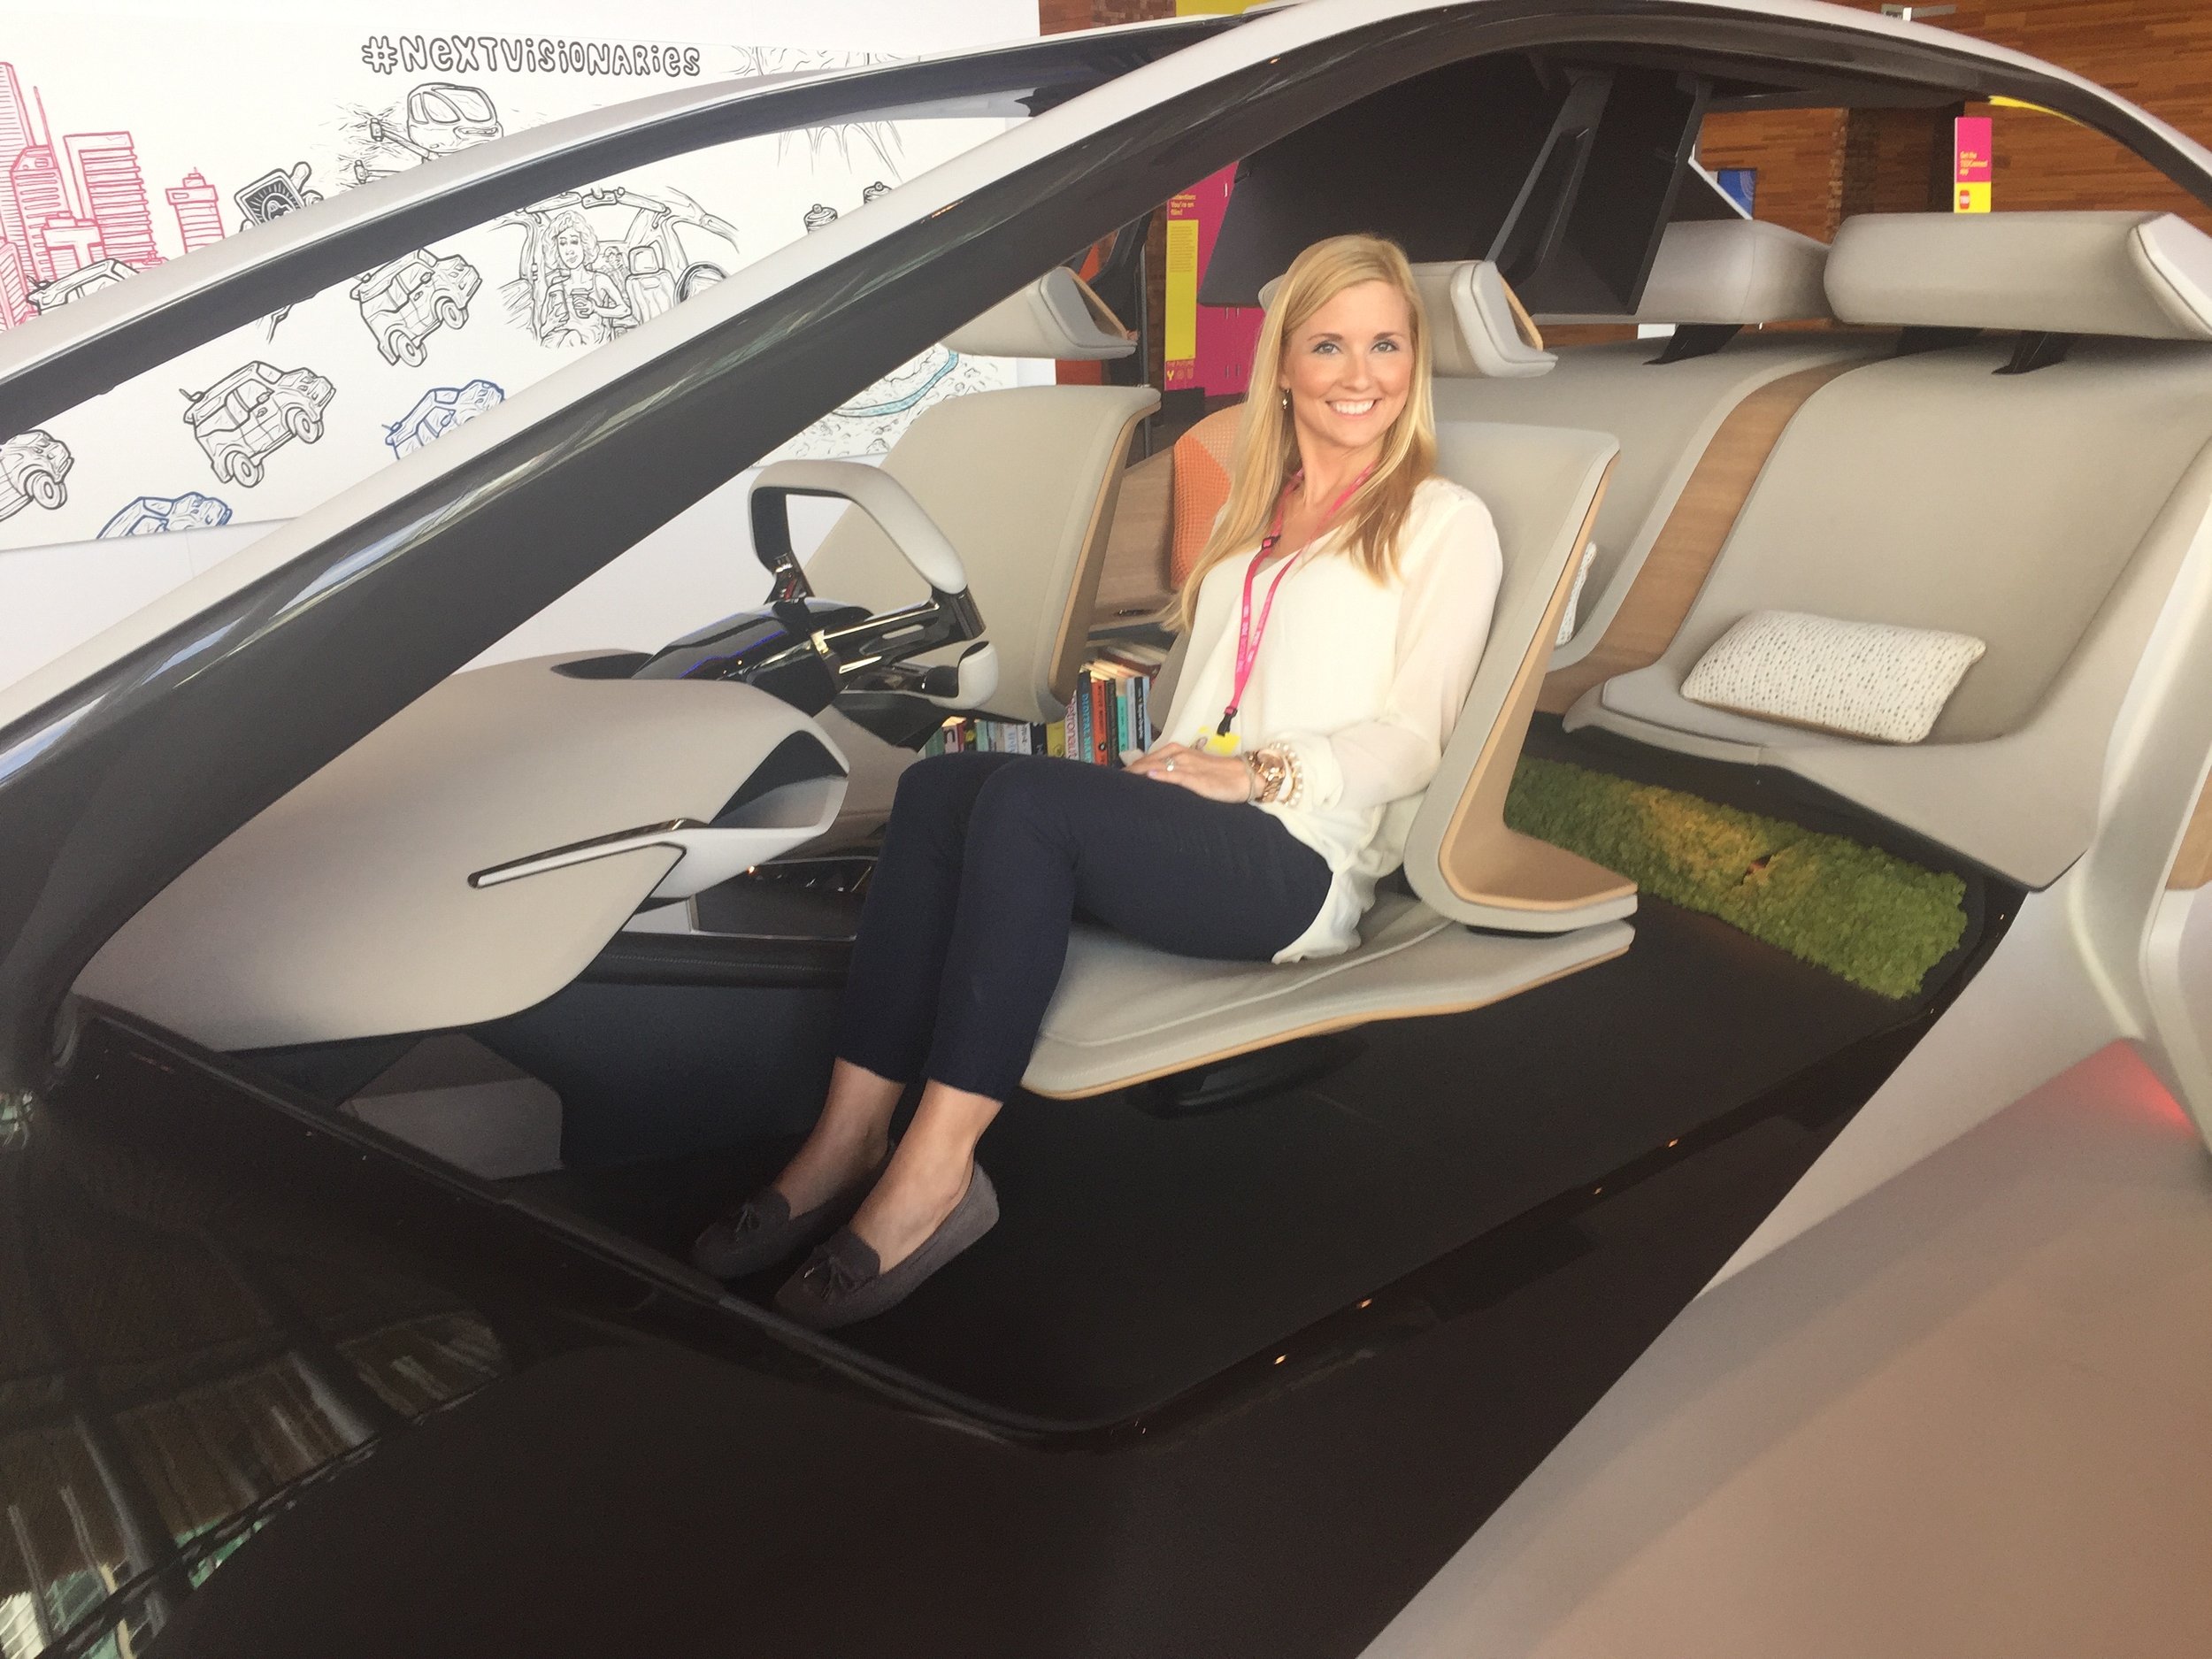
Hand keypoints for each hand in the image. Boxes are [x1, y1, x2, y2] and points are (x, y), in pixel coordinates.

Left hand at [1126, 740, 1250, 803]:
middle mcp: (1179, 756)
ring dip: (1138, 773)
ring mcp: (1188, 766)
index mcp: (1177, 752)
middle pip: (1147, 762)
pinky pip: (1176, 776)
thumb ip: (1173, 772)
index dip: (1130, 768)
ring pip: (1157, 766)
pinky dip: (1162, 775)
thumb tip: (1152, 780)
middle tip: (1113, 783)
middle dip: (1129, 772)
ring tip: (1122, 781)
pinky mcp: (1197, 779)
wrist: (1244, 776)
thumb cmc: (1218, 775)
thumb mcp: (1192, 770)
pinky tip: (1150, 777)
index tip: (1116, 778)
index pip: (1147, 759)